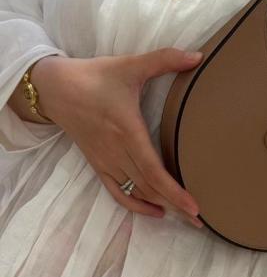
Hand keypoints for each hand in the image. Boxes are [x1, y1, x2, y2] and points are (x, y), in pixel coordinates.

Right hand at [31, 49, 204, 224]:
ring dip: (161, 207)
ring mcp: (107, 162)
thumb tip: (198, 56)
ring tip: (184, 217)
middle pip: (150, 189)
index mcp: (127, 131)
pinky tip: (156, 212)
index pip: (154, 172)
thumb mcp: (130, 65)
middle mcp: (117, 153)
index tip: (194, 207)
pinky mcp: (99, 167)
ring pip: (137, 193)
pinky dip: (137, 206)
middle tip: (200, 220)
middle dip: (176, 206)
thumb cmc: (95, 77)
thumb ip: (164, 59)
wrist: (56, 89)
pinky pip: (119, 194)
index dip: (175, 192)